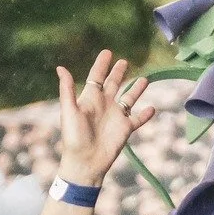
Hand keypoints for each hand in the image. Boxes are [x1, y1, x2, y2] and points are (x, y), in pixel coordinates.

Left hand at [55, 51, 156, 187]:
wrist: (85, 162)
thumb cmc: (74, 137)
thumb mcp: (69, 110)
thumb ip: (67, 89)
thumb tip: (61, 68)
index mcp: (90, 99)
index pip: (96, 77)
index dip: (101, 65)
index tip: (107, 52)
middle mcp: (104, 105)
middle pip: (113, 84)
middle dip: (118, 73)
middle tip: (123, 61)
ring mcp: (116, 116)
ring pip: (129, 98)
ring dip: (136, 90)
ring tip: (144, 79)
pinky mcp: (125, 129)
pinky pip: (138, 119)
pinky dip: (146, 114)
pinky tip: (153, 108)